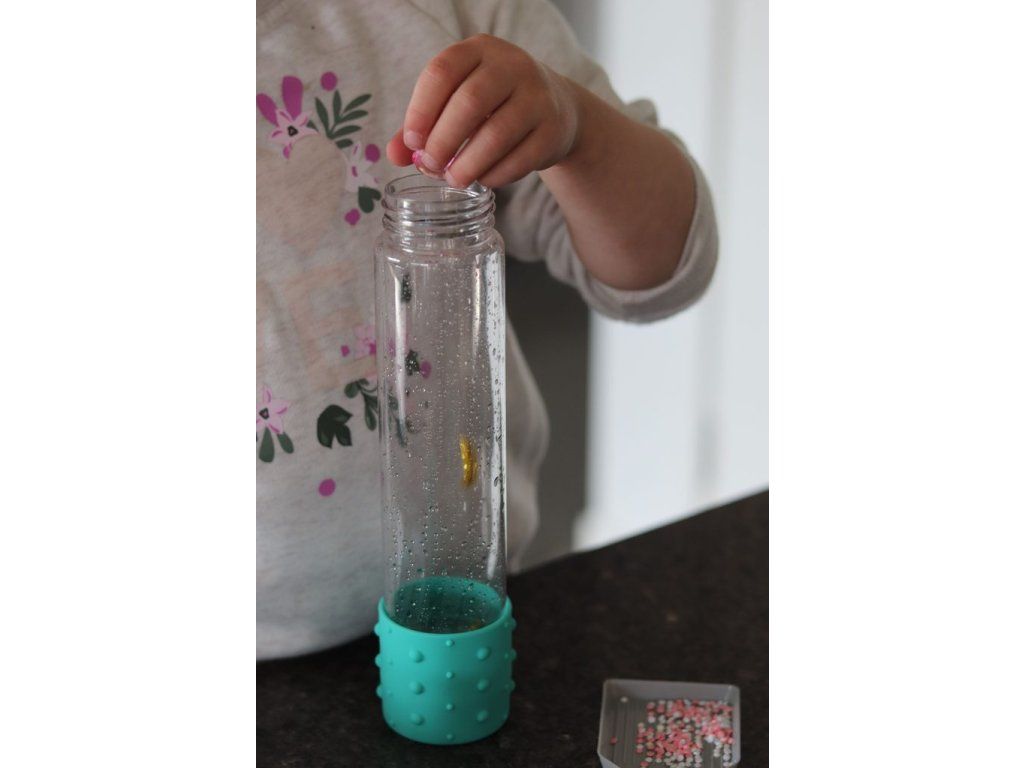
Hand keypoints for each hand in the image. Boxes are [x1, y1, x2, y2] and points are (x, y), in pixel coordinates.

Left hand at [386, 34, 580, 188]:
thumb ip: (423, 126)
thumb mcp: (457, 102)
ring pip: (497, 134)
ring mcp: (538, 97)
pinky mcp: (553, 130)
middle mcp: (512, 66)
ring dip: (468, 164)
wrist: (556, 109)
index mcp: (479, 50)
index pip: (442, 72)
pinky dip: (495, 175)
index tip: (412, 142)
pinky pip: (520, 159)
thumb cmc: (493, 106)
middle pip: (469, 102)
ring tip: (454, 179)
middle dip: (443, 140)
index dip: (421, 110)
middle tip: (430, 166)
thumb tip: (395, 155)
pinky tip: (484, 180)